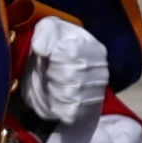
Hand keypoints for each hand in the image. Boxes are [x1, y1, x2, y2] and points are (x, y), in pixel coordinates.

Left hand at [22, 15, 117, 131]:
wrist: (55, 71)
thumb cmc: (54, 47)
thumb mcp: (48, 30)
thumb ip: (45, 33)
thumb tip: (40, 48)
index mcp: (95, 49)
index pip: (72, 53)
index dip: (55, 54)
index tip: (52, 54)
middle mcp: (101, 72)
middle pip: (69, 75)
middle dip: (52, 72)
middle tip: (51, 69)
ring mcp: (96, 94)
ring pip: (68, 94)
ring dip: (53, 88)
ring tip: (55, 81)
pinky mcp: (87, 112)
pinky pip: (68, 112)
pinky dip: (56, 105)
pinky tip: (56, 95)